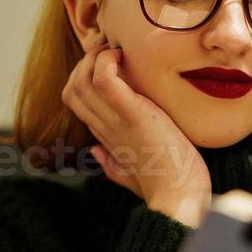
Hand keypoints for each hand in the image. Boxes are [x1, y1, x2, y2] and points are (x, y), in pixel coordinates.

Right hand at [61, 38, 211, 226]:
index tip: (111, 65)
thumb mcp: (132, 175)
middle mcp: (105, 128)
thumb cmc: (165, 187)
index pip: (78, 101)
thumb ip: (112, 164)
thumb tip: (97, 152)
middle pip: (73, 87)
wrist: (178, 199)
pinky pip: (103, 80)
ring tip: (117, 52)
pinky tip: (124, 57)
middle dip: (87, 62)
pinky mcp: (132, 114)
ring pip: (80, 81)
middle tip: (113, 53)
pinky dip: (106, 62)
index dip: (87, 76)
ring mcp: (116, 121)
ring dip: (95, 58)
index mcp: (106, 138)